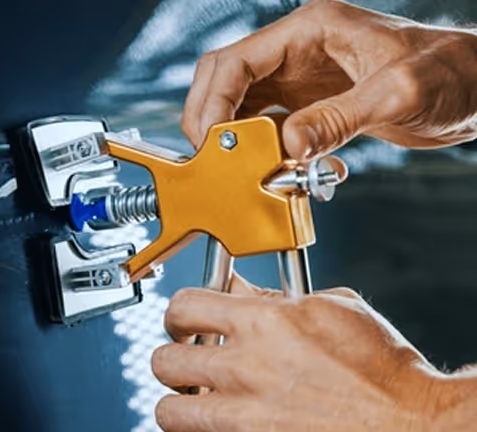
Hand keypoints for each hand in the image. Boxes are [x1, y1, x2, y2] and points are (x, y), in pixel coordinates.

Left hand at [150, 275, 474, 431]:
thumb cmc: (387, 376)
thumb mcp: (336, 312)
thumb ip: (277, 298)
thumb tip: (234, 286)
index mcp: (266, 324)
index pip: (184, 306)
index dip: (177, 315)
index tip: (181, 326)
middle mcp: (248, 370)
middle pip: (165, 361)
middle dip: (173, 364)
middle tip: (185, 370)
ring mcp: (247, 421)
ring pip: (168, 412)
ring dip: (175, 411)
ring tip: (187, 411)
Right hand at [181, 0, 476, 160]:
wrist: (476, 88)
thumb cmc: (451, 72)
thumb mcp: (397, 94)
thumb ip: (338, 118)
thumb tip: (289, 146)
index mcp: (310, 30)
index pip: (235, 61)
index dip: (214, 102)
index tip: (212, 141)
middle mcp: (297, 51)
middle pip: (224, 81)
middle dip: (211, 120)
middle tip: (213, 159)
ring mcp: (299, 79)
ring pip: (239, 106)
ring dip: (236, 141)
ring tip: (246, 170)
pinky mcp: (308, 104)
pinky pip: (266, 128)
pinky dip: (263, 152)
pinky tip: (282, 169)